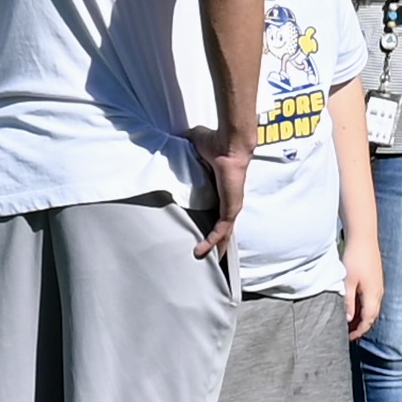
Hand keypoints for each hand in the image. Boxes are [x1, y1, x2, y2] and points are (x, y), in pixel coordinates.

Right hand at [188, 133, 250, 255]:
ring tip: (204, 260)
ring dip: (214, 247)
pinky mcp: (230, 208)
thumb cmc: (214, 142)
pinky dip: (212, 241)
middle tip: (206, 257)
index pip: (214, 210)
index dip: (208, 222)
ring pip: (223, 233)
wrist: (228, 143)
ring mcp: (230, 205)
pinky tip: (203, 251)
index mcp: (219, 189)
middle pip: (222, 227)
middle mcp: (227, 200)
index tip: (198, 232)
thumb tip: (170, 141)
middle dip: (215, 243)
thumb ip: (184, 148)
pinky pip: (221, 229)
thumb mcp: (193, 146)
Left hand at [342, 243, 383, 340]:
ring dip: (362, 316)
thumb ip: (347, 302)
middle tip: (347, 332)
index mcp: (373, 295)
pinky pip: (371, 299)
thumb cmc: (354, 258)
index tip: (349, 338)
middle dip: (360, 326)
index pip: (368, 320)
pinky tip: (353, 304)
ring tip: (349, 321)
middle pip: (371, 316)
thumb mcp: (347, 282)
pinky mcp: (375, 280)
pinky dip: (363, 306)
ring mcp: (378, 286)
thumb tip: (348, 320)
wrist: (364, 238)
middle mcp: (378, 292)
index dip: (359, 331)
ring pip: (371, 307)